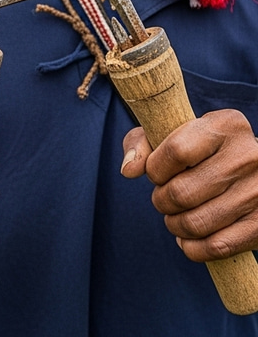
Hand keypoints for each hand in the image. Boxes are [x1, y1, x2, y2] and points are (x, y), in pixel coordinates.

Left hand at [121, 109, 257, 261]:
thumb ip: (142, 143)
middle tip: (163, 198)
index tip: (155, 173)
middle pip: (182, 192)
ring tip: (174, 217)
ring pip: (197, 222)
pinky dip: (193, 248)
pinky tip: (188, 239)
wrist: (247, 167)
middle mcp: (249, 156)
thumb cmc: (198, 148)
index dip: (155, 169)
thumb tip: (129, 171)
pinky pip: (218, 247)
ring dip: (174, 225)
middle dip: (161, 201)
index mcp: (225, 125)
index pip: (176, 151)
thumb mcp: (170, 131)